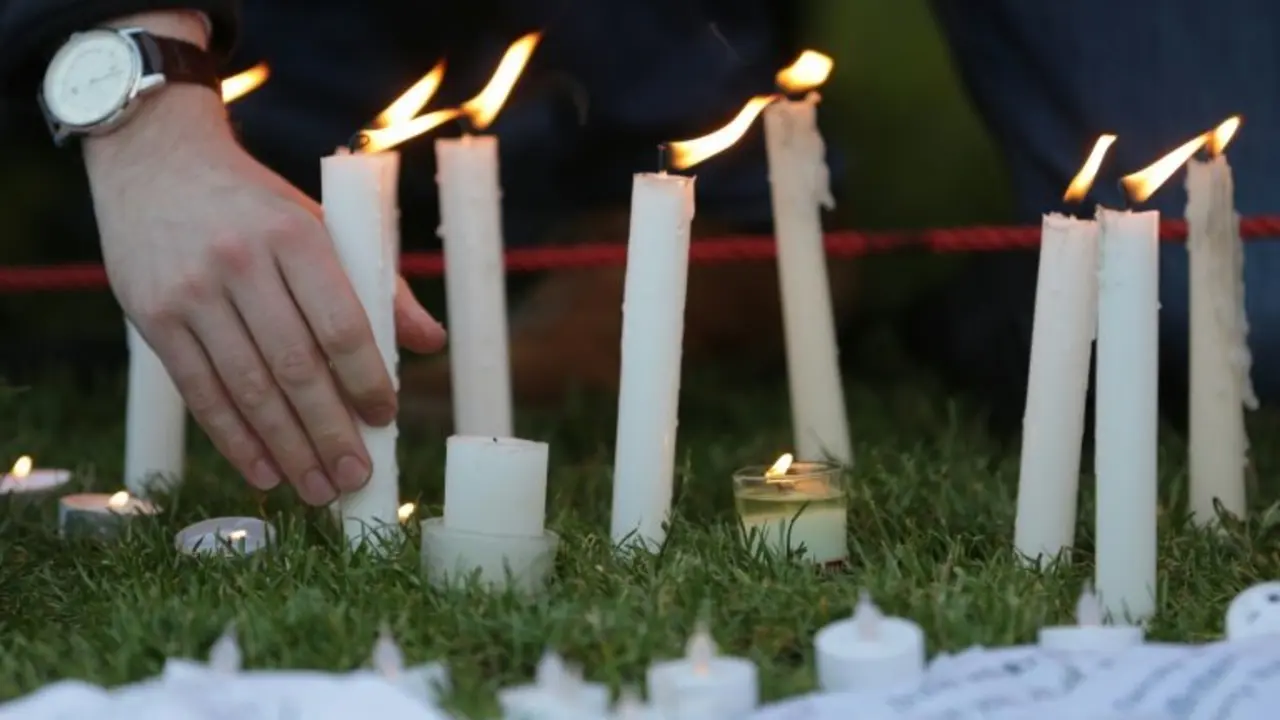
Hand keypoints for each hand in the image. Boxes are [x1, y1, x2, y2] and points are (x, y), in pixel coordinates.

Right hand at [84, 17, 444, 504]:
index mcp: (296, 236)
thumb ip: (378, 285)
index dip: (366, 379)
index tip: (386, 418)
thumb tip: (432, 343)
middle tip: (357, 477)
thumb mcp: (322, 224)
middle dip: (330, 432)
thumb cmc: (257, 206)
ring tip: (318, 489)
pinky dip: (234, 439)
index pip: (340, 324)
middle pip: (294, 367)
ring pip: (247, 388)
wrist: (156, 162)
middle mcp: (240, 264)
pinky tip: (264, 472)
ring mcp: (191, 293)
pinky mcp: (152, 318)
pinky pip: (200, 392)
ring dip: (287, 448)